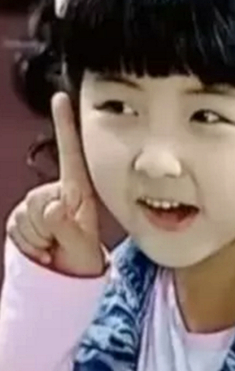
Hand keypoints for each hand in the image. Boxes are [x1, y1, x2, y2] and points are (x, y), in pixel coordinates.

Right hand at [6, 92, 105, 276]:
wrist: (65, 273)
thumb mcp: (81, 245)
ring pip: (25, 215)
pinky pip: (16, 226)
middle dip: (46, 225)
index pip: (70, 152)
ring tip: (53, 243)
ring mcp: (38, 202)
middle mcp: (56, 191)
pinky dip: (27, 240)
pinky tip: (41, 245)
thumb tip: (52, 208)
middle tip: (59, 240)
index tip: (60, 96)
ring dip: (37, 235)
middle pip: (37, 199)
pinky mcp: (22, 216)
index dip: (64, 124)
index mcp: (77, 190)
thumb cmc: (82, 254)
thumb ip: (66, 228)